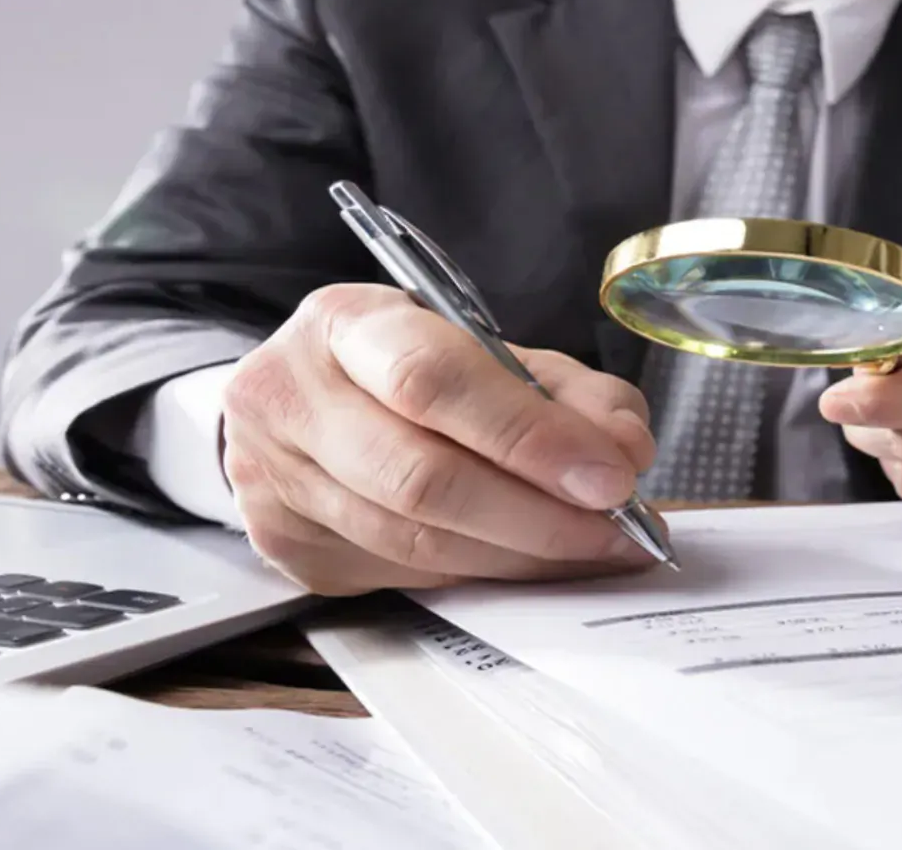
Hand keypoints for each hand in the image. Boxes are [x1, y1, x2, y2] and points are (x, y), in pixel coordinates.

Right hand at [219, 284, 660, 594]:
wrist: (293, 405)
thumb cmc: (402, 368)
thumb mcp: (483, 348)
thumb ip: (564, 390)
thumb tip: (625, 448)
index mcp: (344, 325)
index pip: (432, 381)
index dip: (527, 436)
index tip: (610, 476)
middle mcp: (290, 399)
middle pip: (422, 479)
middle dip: (539, 515)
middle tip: (617, 529)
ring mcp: (276, 482)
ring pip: (416, 544)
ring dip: (521, 556)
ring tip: (592, 550)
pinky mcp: (289, 549)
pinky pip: (404, 577)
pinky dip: (483, 574)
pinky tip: (531, 563)